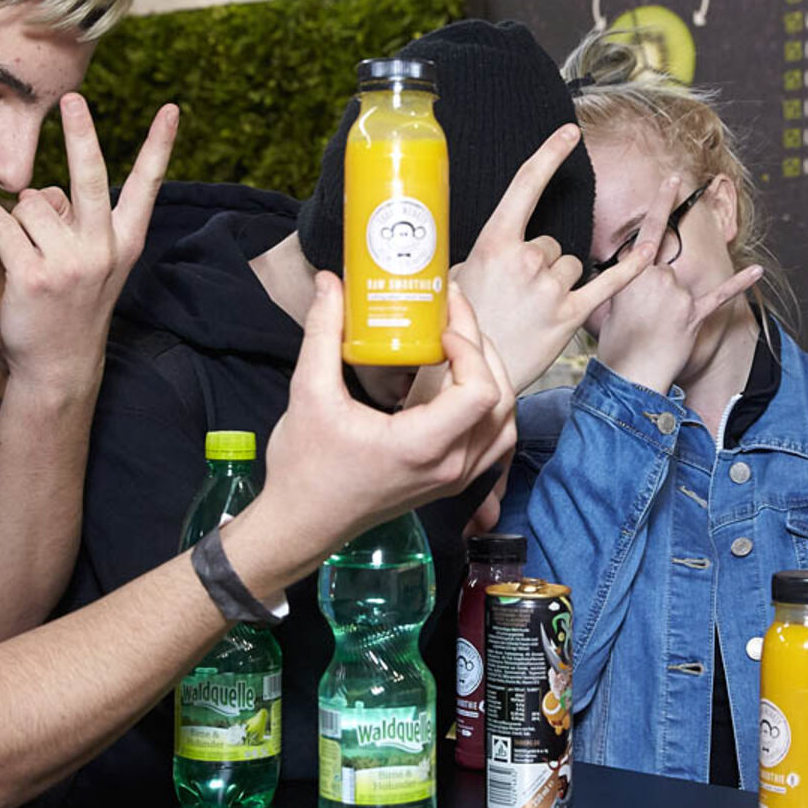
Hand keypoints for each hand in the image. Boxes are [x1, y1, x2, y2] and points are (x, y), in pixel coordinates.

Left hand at [0, 95, 177, 396]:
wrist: (59, 363)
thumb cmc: (74, 303)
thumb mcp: (94, 262)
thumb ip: (77, 220)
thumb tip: (43, 193)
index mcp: (126, 241)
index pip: (148, 185)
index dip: (159, 145)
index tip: (171, 109)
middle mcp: (103, 248)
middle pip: (92, 177)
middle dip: (81, 134)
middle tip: (73, 98)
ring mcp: (69, 262)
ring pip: (30, 201)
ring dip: (19, 216)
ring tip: (28, 249)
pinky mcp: (33, 274)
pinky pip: (0, 221)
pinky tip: (4, 250)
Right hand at [238, 274, 514, 587]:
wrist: (303, 524)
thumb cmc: (305, 469)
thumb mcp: (309, 393)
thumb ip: (322, 332)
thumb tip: (329, 283)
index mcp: (422, 446)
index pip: (480, 391)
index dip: (471, 347)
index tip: (441, 324)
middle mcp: (450, 466)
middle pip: (500, 398)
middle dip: (482, 348)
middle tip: (453, 315)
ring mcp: (455, 478)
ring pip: (505, 421)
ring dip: (492, 376)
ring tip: (463, 344)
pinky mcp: (451, 482)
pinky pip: (494, 442)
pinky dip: (491, 408)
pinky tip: (464, 383)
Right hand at [450, 125, 653, 391]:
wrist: (469, 376)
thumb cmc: (460, 326)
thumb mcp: (458, 277)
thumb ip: (487, 254)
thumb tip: (498, 245)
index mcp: (495, 243)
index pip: (526, 185)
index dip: (549, 154)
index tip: (569, 132)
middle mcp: (527, 260)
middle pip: (554, 243)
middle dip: (542, 264)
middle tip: (518, 296)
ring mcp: (550, 288)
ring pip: (573, 265)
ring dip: (561, 282)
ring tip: (534, 311)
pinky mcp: (570, 316)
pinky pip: (608, 284)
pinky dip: (629, 269)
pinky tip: (648, 253)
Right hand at [594, 174, 762, 393]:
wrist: (629, 376)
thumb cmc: (615, 345)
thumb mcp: (607, 304)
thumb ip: (623, 282)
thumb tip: (627, 275)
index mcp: (633, 274)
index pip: (650, 230)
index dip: (662, 201)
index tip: (672, 180)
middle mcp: (659, 279)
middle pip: (666, 266)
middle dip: (657, 287)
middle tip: (647, 312)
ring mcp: (679, 298)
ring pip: (683, 286)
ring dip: (673, 305)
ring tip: (657, 331)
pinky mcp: (695, 316)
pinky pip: (721, 296)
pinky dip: (739, 284)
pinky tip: (756, 271)